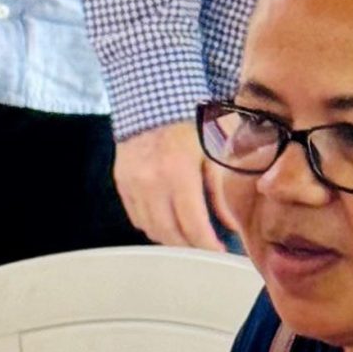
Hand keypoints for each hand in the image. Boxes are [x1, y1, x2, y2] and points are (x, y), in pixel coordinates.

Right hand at [116, 120, 222, 250]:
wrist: (154, 98)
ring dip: (173, 238)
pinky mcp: (121, 183)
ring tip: (191, 236)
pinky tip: (170, 221)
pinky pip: (138, 217)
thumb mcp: (216, 148)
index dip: (208, 245)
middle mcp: (150, 180)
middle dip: (192, 246)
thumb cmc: (192, 120)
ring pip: (152, 229)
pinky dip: (154, 225)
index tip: (220, 253)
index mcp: (178, 170)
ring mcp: (132, 183)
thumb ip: (222, 188)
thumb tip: (231, 224)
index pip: (192, 224)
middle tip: (208, 248)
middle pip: (170, 233)